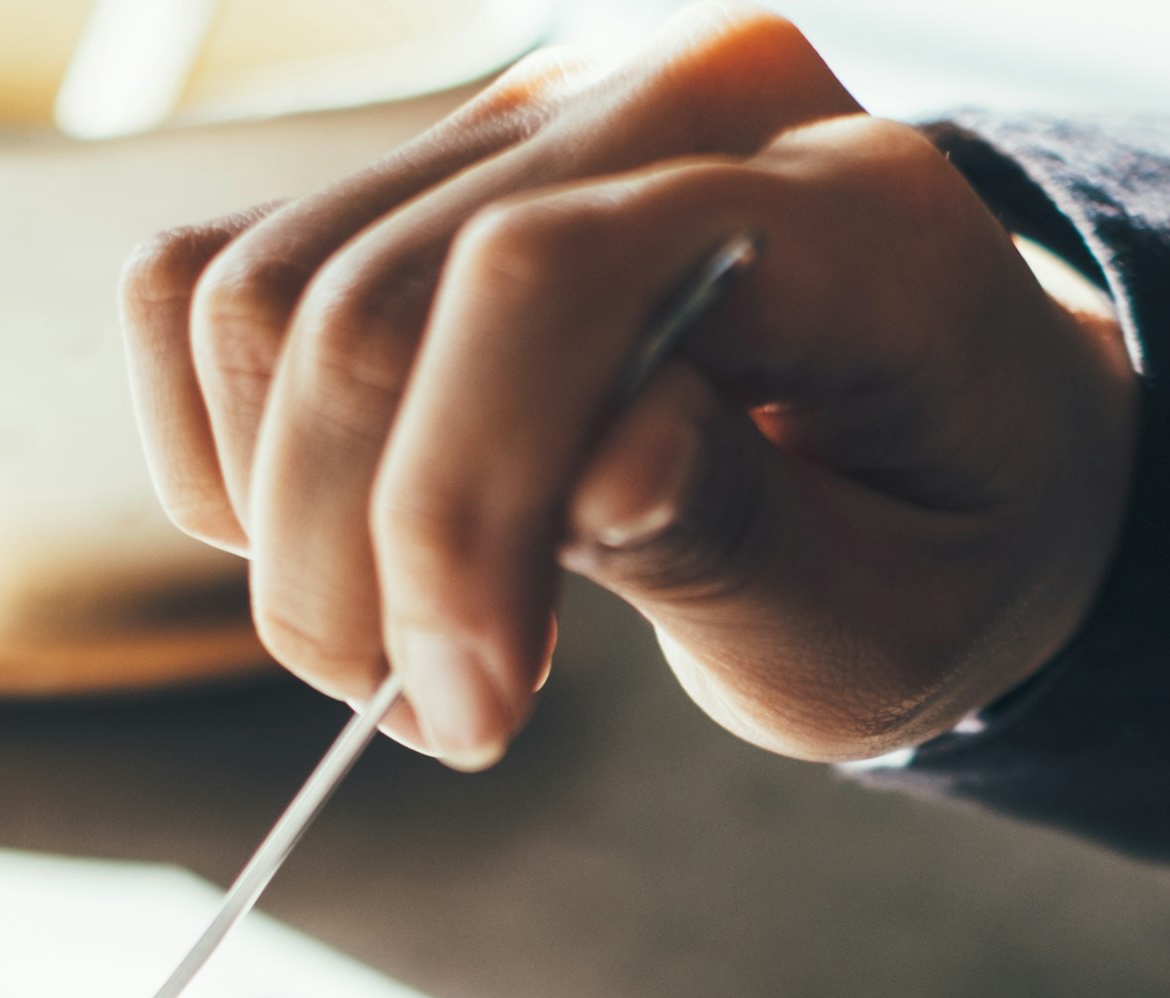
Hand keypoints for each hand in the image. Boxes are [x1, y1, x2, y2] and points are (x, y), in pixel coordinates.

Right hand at [121, 3, 1134, 769]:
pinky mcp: (428, 175)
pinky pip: (215, 285)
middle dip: (353, 564)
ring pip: (258, 297)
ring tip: (413, 657)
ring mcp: (533, 119)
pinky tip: (353, 554)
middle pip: (372, 301)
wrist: (954, 465)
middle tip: (444, 722)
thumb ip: (742, 535)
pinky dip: (231, 455)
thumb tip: (599, 469)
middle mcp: (672, 103)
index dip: (455, 512)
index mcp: (844, 197)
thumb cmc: (930, 552)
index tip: (468, 716)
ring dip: (285, 529)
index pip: (548, 277)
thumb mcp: (882, 616)